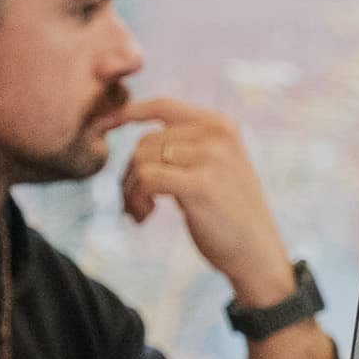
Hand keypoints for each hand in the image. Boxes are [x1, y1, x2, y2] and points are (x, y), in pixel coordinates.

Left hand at [114, 98, 293, 306]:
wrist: (256, 252)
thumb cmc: (225, 211)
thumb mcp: (211, 166)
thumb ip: (183, 144)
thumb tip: (128, 126)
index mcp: (220, 125)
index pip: (163, 105)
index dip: (128, 112)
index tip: (102, 125)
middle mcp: (218, 135)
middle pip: (144, 141)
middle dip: (130, 172)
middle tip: (135, 202)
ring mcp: (211, 157)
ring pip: (140, 159)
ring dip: (130, 190)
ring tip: (141, 211)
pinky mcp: (200, 184)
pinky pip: (145, 179)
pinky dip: (136, 199)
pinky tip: (146, 215)